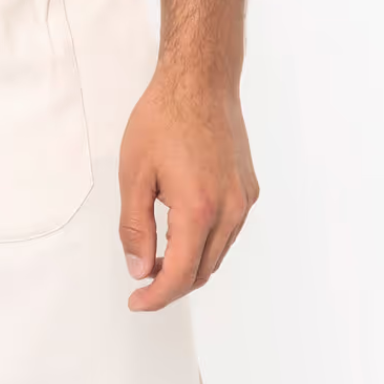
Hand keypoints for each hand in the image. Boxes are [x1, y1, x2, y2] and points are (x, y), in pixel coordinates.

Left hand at [118, 60, 257, 310]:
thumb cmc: (164, 118)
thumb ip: (134, 227)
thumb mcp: (134, 174)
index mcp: (198, 209)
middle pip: (202, 271)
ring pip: (217, 254)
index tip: (137, 302)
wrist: (200, 81)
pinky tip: (181, 230)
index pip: (179, 274)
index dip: (156, 296)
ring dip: (189, 264)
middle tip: (141, 279)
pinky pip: (228, 232)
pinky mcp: (249, 190)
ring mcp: (244, 200)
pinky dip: (205, 243)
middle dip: (171, 284)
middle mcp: (230, 210)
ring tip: (157, 256)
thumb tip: (139, 269)